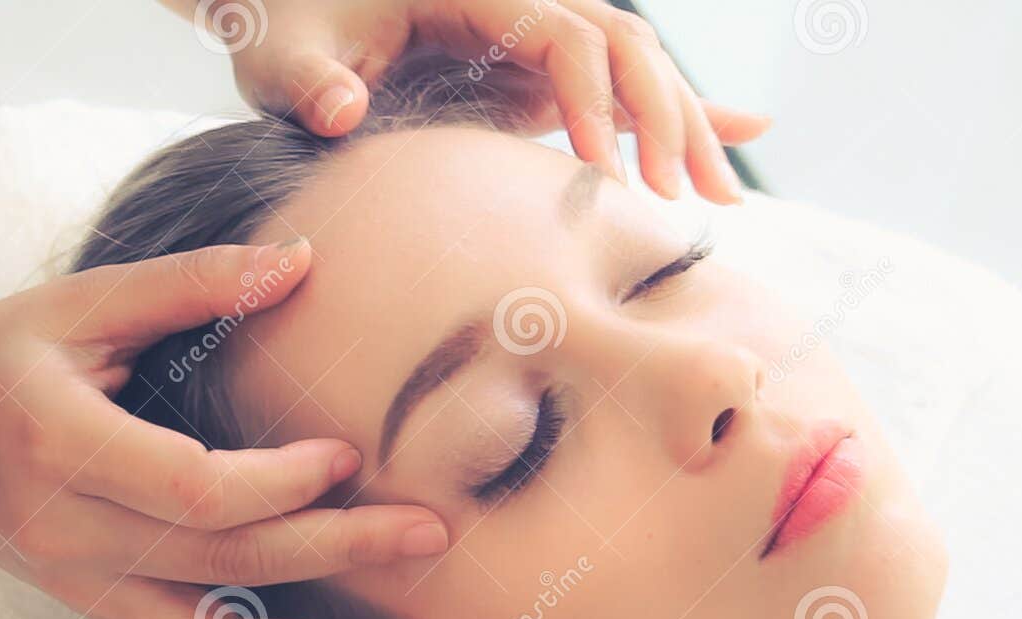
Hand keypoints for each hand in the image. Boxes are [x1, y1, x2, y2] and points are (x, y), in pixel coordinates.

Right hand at [0, 239, 446, 618]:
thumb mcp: (73, 305)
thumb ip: (188, 283)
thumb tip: (302, 261)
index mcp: (63, 447)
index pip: (192, 489)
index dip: (279, 481)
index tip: (351, 451)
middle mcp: (75, 533)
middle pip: (222, 563)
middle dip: (334, 552)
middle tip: (429, 536)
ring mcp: (87, 586)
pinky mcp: (101, 612)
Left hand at [205, 0, 770, 202]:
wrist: (289, 17)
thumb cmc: (285, 27)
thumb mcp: (283, 53)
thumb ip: (311, 81)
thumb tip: (340, 111)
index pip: (564, 33)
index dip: (594, 98)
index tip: (607, 172)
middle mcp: (519, 8)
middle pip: (623, 46)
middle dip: (667, 116)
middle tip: (689, 195)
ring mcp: (532, 42)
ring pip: (635, 69)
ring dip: (685, 125)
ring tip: (723, 196)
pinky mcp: (534, 76)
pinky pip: (617, 90)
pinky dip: (672, 115)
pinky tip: (738, 134)